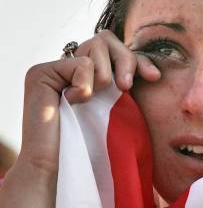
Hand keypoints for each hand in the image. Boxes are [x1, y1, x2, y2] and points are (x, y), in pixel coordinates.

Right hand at [19, 30, 160, 175]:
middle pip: (106, 38)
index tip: (154, 77)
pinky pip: (80, 63)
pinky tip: (73, 102)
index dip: (138, 60)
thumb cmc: (92, 150)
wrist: (63, 168)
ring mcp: (54, 69)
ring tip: (92, 99)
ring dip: (104, 75)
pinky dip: (84, 83)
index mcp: (88, 77)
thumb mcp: (119, 112)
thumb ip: (127, 88)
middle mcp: (69, 68)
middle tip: (126, 86)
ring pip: (95, 46)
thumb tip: (155, 72)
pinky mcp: (41, 72)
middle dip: (125, 59)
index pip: (116, 52)